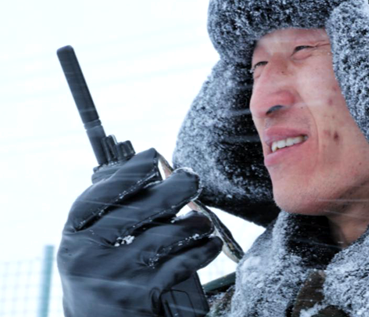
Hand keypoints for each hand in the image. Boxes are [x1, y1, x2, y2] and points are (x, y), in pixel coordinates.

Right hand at [58, 148, 221, 316]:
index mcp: (73, 242)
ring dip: (192, 224)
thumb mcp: (93, 250)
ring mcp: (115, 279)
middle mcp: (87, 260)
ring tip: (205, 221)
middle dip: (171, 191)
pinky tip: (211, 244)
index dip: (124, 175)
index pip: (93, 200)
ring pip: (162, 237)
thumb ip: (109, 215)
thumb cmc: (104, 281)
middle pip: (135, 213)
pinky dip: (201, 250)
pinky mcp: (142, 297)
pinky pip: (180, 264)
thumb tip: (141, 169)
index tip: (151, 155)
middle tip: (192, 178)